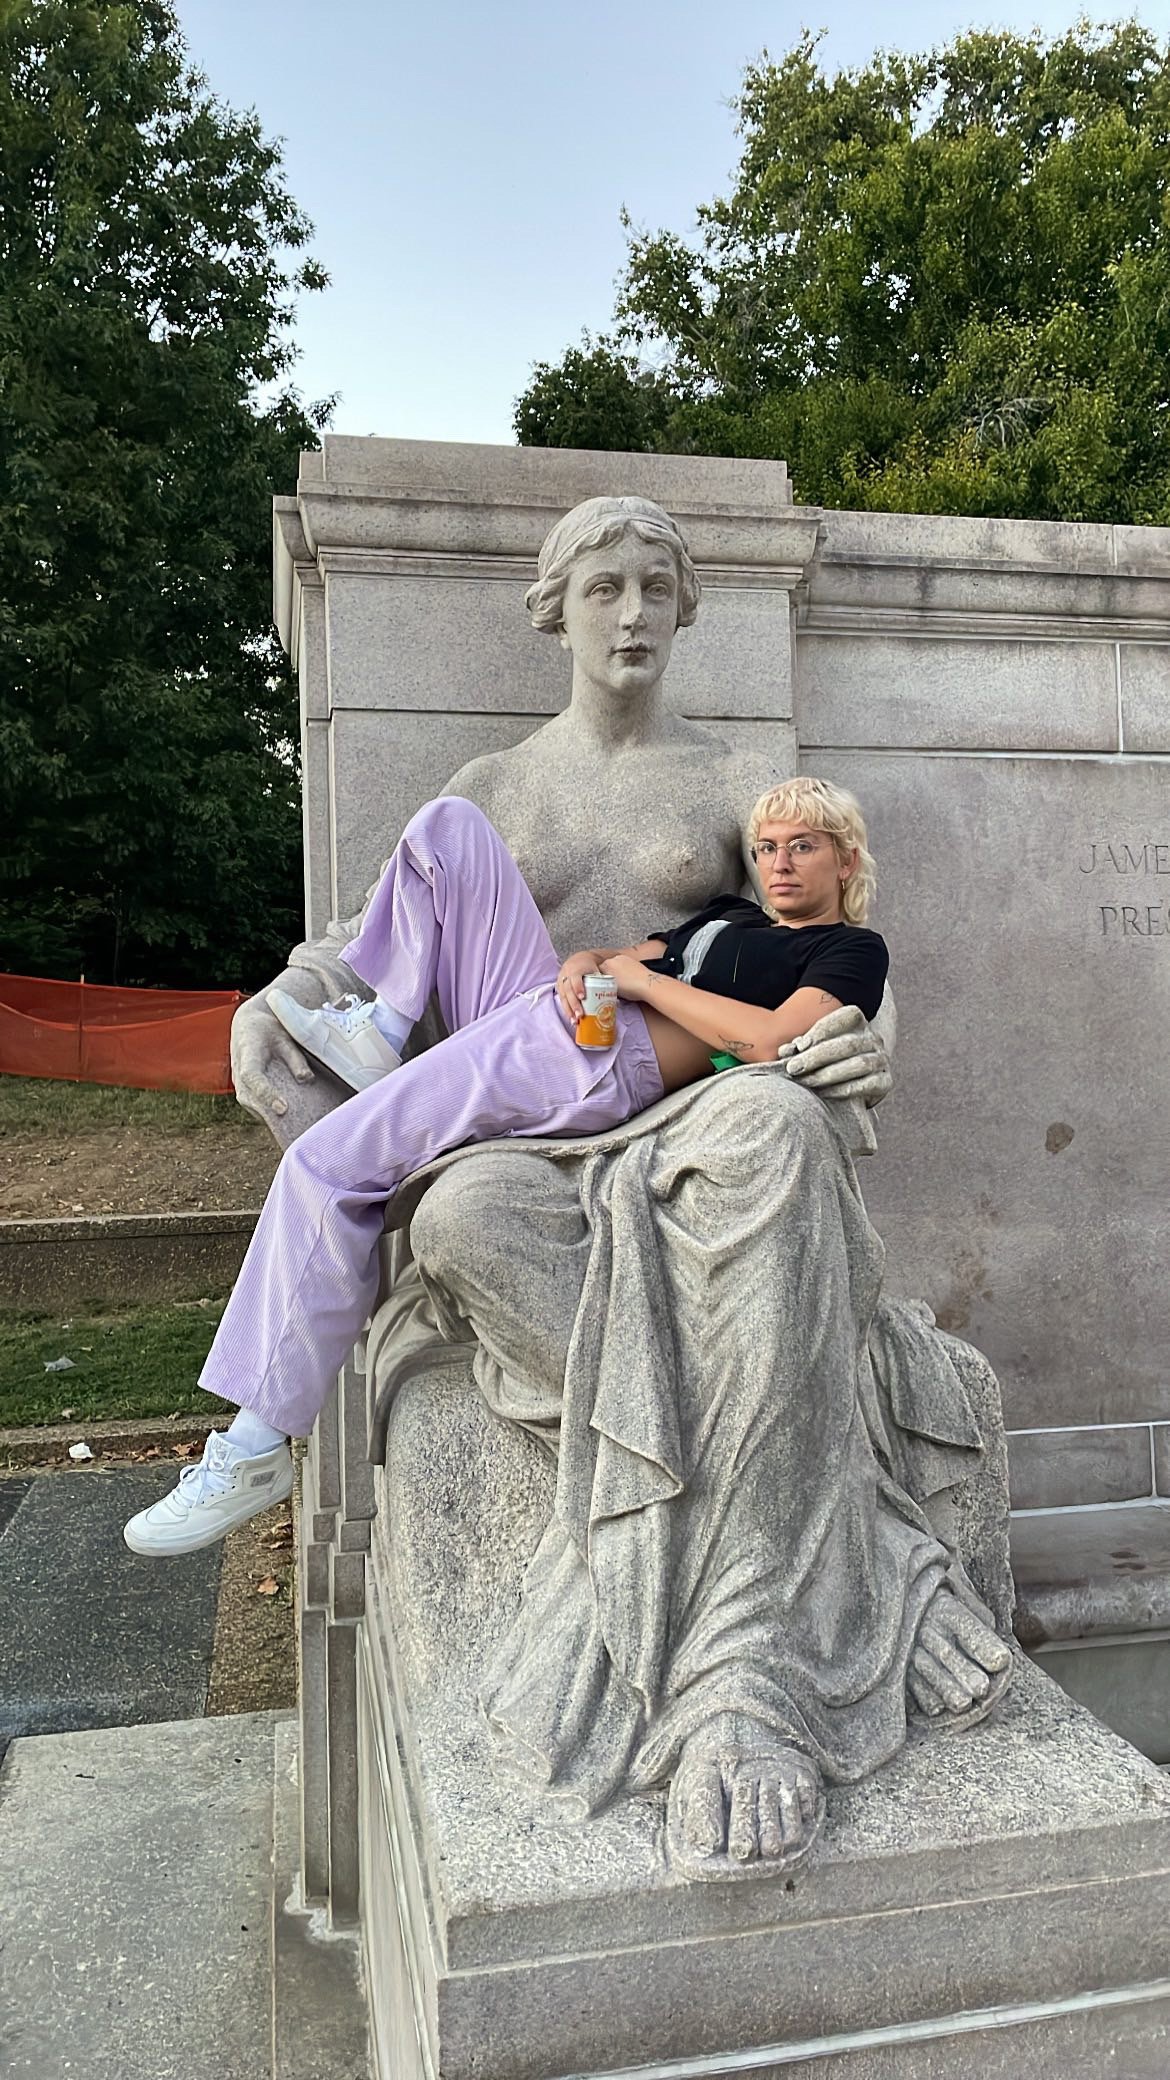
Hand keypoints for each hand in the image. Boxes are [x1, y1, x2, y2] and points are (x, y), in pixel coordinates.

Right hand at [230, 975, 320, 1119]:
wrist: (248, 1027)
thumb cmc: (268, 1030)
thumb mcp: (284, 1038)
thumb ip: (295, 1058)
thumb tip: (306, 1079)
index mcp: (247, 1056)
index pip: (253, 1078)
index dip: (266, 1094)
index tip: (283, 1109)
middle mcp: (238, 1074)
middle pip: (250, 1099)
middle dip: (270, 1114)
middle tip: (294, 1128)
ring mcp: (238, 1084)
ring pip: (251, 1106)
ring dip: (269, 1118)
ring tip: (294, 1128)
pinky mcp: (244, 1091)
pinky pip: (254, 1107)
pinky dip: (269, 1114)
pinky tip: (289, 1119)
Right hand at [555, 950, 600, 1023]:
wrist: (577, 960)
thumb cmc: (590, 968)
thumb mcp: (595, 970)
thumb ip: (602, 981)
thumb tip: (616, 999)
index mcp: (576, 969)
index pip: (575, 978)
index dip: (578, 988)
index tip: (583, 997)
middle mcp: (567, 975)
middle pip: (569, 991)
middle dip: (574, 1004)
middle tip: (580, 1015)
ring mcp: (561, 982)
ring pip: (564, 997)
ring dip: (569, 1010)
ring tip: (575, 1021)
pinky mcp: (559, 988)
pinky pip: (562, 1000)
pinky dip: (566, 1009)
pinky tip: (571, 1018)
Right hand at [598, 954, 650, 1001]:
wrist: (648, 984)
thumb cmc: (630, 989)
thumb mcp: (614, 990)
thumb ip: (606, 985)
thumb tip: (605, 986)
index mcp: (607, 965)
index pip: (598, 970)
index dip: (600, 978)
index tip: (602, 984)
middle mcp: (614, 959)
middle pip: (607, 966)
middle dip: (608, 973)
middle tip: (611, 983)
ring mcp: (624, 958)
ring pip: (615, 964)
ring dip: (616, 970)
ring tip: (621, 980)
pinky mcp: (632, 959)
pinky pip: (624, 963)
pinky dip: (624, 969)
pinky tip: (628, 976)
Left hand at [777, 1005, 891, 1106]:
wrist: (850, 1086)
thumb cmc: (826, 1062)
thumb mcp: (812, 1050)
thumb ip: (800, 1047)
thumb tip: (785, 1051)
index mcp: (858, 1023)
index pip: (848, 1016)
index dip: (823, 1029)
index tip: (800, 1045)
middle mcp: (873, 1039)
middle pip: (848, 1044)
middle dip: (817, 1056)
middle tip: (793, 1068)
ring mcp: (881, 1060)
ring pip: (859, 1064)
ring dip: (828, 1074)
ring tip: (805, 1081)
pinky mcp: (885, 1082)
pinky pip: (868, 1085)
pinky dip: (844, 1089)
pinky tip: (824, 1094)